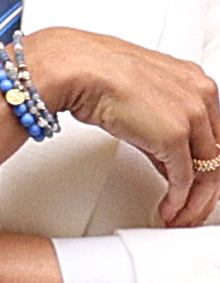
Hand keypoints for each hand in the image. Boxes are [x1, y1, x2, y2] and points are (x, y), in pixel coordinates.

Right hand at [21, 27, 219, 225]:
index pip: (212, 133)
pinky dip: (179, 200)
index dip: (203, 163)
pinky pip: (184, 179)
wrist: (76, 68)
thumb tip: (163, 154)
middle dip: (205, 189)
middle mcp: (201, 97)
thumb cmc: (93, 69)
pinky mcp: (175, 137)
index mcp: (195, 81)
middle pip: (215, 155)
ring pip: (208, 171)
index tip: (194, 180)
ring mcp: (191, 116)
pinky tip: (170, 208)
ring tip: (180, 214)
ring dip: (194, 200)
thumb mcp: (139, 94)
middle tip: (191, 205)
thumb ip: (160, 125)